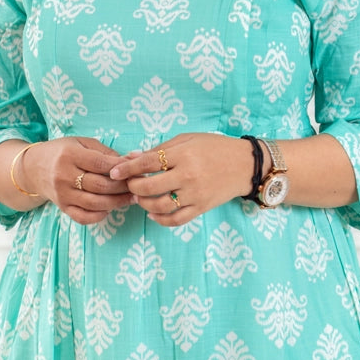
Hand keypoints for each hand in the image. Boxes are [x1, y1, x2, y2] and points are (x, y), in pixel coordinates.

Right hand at [31, 136, 135, 224]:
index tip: (135, 169)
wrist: (33, 168)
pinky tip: (109, 209)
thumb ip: (106, 152)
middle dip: (123, 187)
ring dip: (117, 203)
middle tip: (137, 186)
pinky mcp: (62, 207)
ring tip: (131, 199)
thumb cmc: (62, 152)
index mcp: (70, 155)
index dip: (120, 168)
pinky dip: (99, 216)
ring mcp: (63, 194)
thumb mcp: (81, 143)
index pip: (100, 164)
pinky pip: (83, 217)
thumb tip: (133, 160)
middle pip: (100, 186)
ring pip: (95, 203)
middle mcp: (64, 176)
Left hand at [108, 133, 254, 224]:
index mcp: (183, 155)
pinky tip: (153, 212)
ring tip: (141, 198)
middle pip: (149, 187)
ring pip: (160, 206)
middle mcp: (188, 175)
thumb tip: (131, 157)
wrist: (245, 165)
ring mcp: (194, 194)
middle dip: (133, 188)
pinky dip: (160, 219)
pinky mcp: (201, 208)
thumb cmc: (214, 148)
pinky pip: (175, 219)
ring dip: (144, 204)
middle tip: (130, 185)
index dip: (127, 169)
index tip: (115, 172)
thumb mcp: (187, 140)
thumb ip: (159, 149)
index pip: (147, 163)